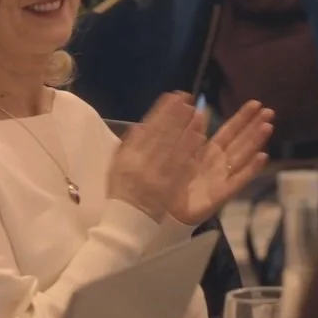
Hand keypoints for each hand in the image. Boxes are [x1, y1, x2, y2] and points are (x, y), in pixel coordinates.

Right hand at [107, 93, 209, 220]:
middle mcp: (143, 165)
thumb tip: (141, 125)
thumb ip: (129, 145)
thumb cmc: (121, 190)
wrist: (126, 221)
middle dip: (177, 116)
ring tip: (198, 114)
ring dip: (187, 130)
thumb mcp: (117, 165)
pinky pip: (182, 167)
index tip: (172, 97)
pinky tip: (200, 139)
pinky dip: (191, 152)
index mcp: (129, 158)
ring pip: (175, 149)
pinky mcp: (171, 188)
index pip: (148, 130)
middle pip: (163, 136)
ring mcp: (158, 177)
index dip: (162, 112)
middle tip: (188, 99)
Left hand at [168, 101, 275, 224]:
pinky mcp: (223, 194)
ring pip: (243, 156)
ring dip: (256, 141)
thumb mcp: (179, 153)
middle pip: (241, 141)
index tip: (256, 103)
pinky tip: (263, 156)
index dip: (242, 117)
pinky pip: (239, 180)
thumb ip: (190, 134)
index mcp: (209, 152)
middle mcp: (220, 163)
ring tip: (269, 126)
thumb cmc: (173, 182)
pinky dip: (252, 169)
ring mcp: (223, 178)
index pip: (229, 131)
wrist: (165, 211)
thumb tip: (197, 111)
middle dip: (255, 126)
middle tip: (270, 110)